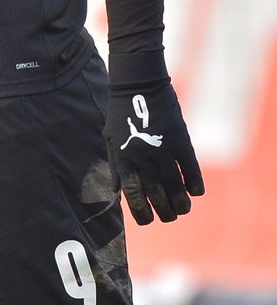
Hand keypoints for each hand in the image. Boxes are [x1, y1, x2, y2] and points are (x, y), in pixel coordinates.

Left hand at [106, 57, 203, 224]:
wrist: (138, 84)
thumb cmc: (121, 113)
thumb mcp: (111, 139)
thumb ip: (115, 166)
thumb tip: (117, 192)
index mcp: (123, 157)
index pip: (132, 194)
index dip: (141, 212)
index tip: (148, 220)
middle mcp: (142, 157)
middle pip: (156, 194)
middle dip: (164, 211)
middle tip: (169, 216)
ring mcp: (162, 149)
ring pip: (175, 187)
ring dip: (180, 204)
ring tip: (182, 209)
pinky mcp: (180, 141)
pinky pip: (191, 171)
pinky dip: (194, 185)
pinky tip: (194, 191)